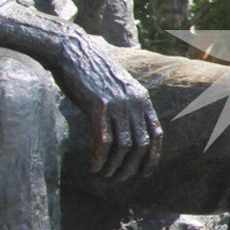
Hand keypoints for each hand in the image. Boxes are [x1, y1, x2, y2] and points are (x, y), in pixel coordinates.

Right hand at [53, 31, 161, 180]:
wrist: (72, 51)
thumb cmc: (90, 73)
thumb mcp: (116, 88)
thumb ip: (125, 107)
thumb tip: (126, 132)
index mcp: (141, 99)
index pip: (156, 134)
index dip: (152, 157)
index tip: (143, 173)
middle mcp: (134, 102)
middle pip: (141, 145)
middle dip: (131, 167)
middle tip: (117, 178)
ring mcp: (118, 104)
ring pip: (124, 146)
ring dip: (114, 166)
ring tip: (103, 174)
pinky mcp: (99, 106)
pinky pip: (104, 140)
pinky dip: (100, 158)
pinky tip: (93, 166)